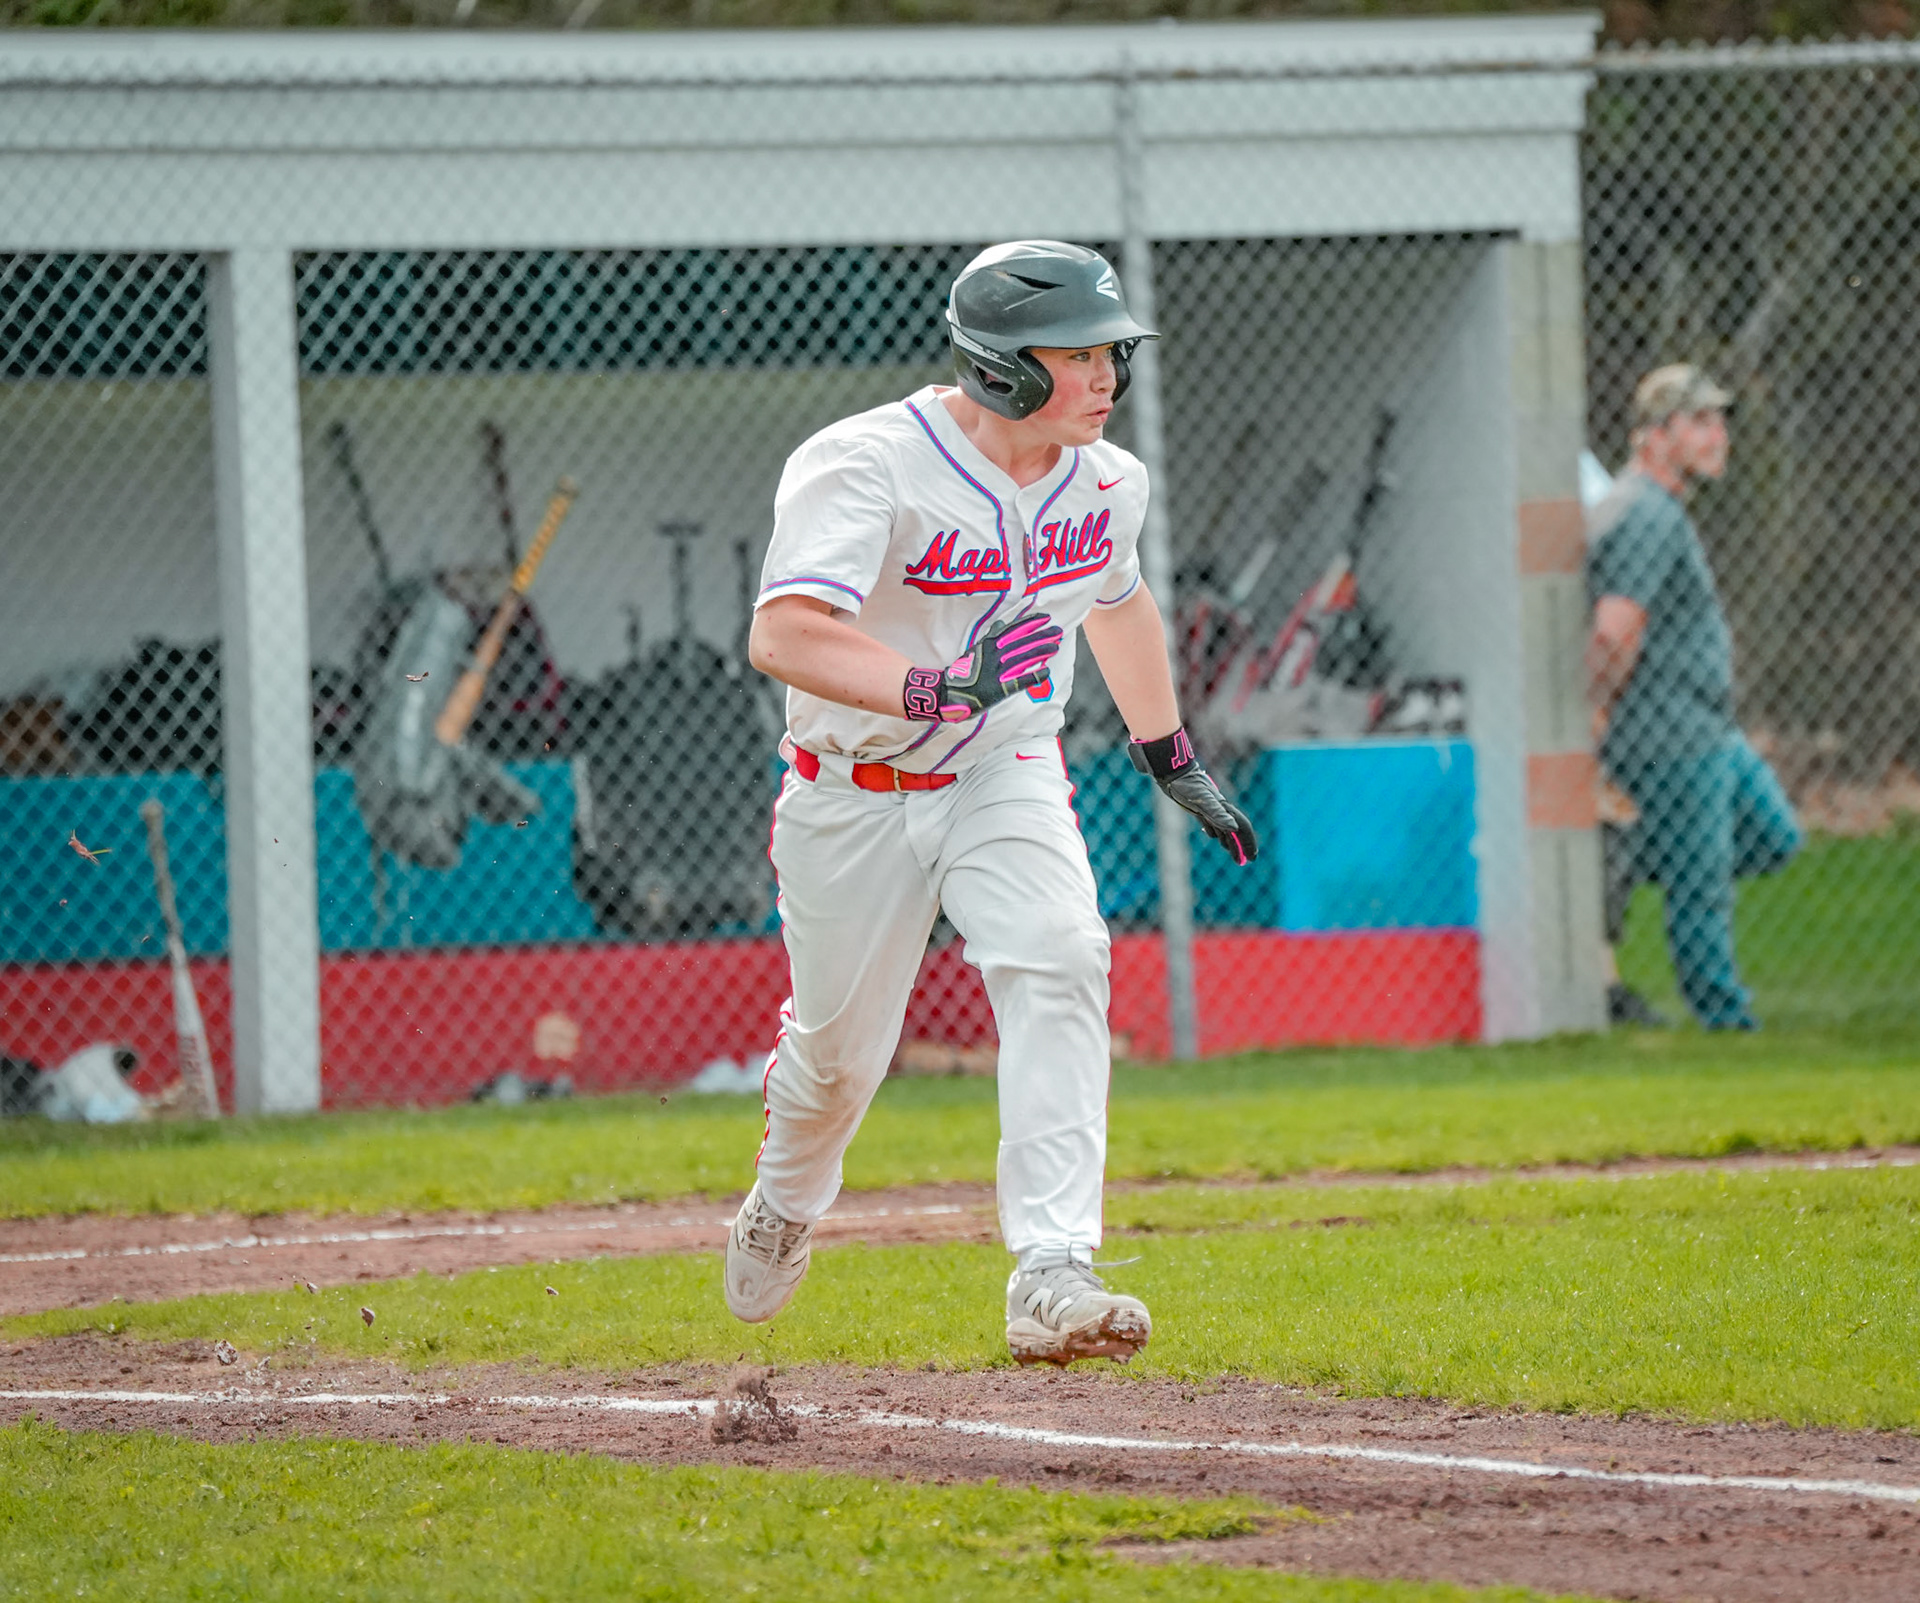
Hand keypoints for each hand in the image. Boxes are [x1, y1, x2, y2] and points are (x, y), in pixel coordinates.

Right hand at [903, 612, 1062, 722]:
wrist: (949, 692)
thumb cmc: (963, 671)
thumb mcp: (975, 649)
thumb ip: (990, 637)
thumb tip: (1000, 623)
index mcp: (990, 644)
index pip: (1014, 630)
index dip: (1031, 623)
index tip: (1046, 617)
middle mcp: (996, 655)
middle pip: (1023, 642)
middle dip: (1042, 635)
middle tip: (1058, 631)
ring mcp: (998, 671)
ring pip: (1024, 658)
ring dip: (1042, 651)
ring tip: (1056, 647)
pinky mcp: (1000, 688)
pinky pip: (1020, 681)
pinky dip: (1034, 676)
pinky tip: (1047, 671)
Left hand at [1128, 727, 1259, 865]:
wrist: (1173, 773)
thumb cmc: (1186, 785)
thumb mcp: (1202, 801)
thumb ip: (1218, 814)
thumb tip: (1234, 828)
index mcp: (1224, 808)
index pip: (1241, 828)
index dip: (1248, 843)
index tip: (1251, 858)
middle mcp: (1220, 809)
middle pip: (1235, 830)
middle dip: (1241, 846)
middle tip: (1244, 862)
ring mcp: (1209, 809)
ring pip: (1224, 828)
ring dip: (1230, 842)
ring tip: (1234, 856)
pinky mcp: (1199, 808)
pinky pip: (1211, 823)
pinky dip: (1216, 832)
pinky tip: (1212, 835)